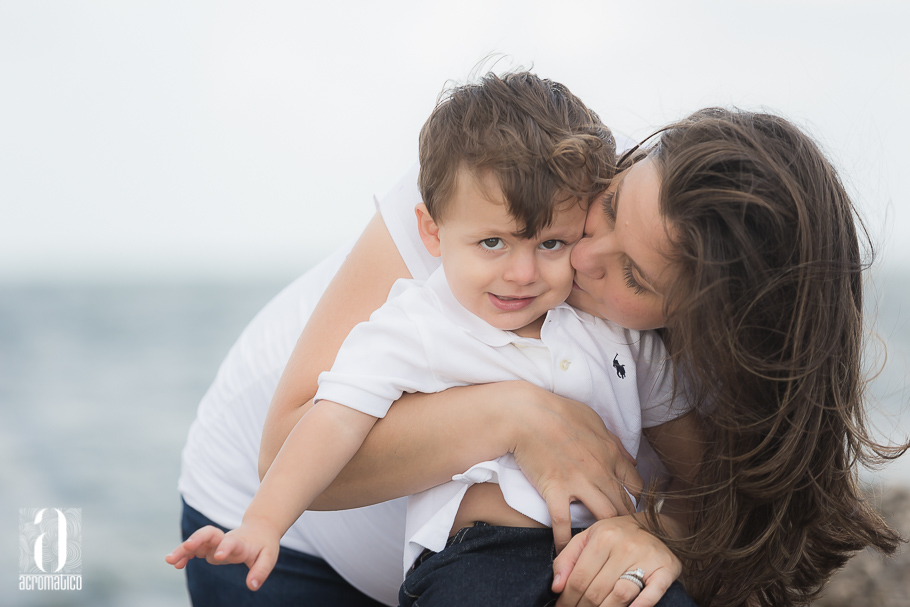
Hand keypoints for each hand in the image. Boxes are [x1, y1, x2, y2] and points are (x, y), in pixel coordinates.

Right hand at [165, 521, 280, 590]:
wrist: (259, 530)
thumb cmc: (264, 546)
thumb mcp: (268, 558)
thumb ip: (261, 571)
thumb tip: (253, 586)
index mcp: (241, 543)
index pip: (232, 542)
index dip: (225, 547)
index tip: (219, 556)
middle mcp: (226, 540)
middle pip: (209, 534)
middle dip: (198, 539)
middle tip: (187, 546)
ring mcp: (216, 542)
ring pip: (198, 540)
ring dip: (184, 548)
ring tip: (169, 559)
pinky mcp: (209, 546)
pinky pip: (194, 548)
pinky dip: (184, 554)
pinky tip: (175, 564)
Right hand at [509, 383, 643, 552]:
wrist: (526, 414)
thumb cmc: (558, 411)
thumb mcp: (593, 419)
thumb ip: (614, 442)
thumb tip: (630, 459)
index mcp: (611, 453)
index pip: (636, 485)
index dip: (636, 501)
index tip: (630, 510)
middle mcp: (601, 471)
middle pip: (624, 506)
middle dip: (626, 524)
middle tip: (621, 536)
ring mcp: (579, 482)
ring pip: (604, 517)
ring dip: (604, 533)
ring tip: (601, 547)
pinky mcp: (556, 490)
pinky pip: (564, 522)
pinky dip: (565, 540)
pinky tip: (564, 551)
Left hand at [552, 515, 681, 606]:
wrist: (658, 525)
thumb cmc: (618, 534)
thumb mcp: (589, 537)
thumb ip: (567, 559)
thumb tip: (556, 587)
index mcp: (603, 537)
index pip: (579, 578)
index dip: (567, 599)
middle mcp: (624, 546)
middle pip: (597, 590)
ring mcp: (646, 558)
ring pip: (620, 595)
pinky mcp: (666, 569)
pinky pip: (652, 594)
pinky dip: (639, 606)